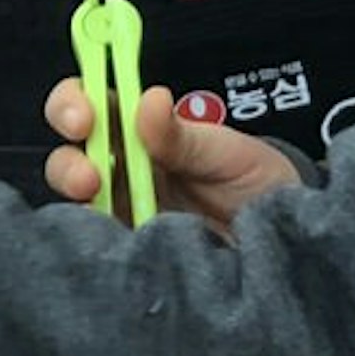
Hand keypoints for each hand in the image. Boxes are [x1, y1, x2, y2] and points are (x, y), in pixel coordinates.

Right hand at [41, 82, 307, 237]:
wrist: (286, 241)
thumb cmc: (259, 186)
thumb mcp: (229, 153)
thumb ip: (184, 134)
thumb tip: (150, 100)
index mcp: (144, 131)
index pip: (94, 104)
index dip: (74, 102)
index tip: (83, 116)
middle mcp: (125, 170)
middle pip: (69, 157)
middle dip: (68, 162)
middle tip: (90, 175)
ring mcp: (125, 214)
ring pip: (75, 205)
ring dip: (79, 205)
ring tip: (103, 207)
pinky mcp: (131, 256)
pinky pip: (98, 248)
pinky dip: (95, 244)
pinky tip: (112, 243)